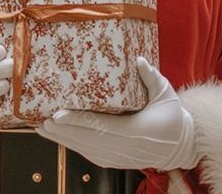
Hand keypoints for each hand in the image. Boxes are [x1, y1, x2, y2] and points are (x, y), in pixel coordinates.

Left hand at [36, 57, 198, 170]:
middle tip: (41, 120)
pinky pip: (90, 154)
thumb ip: (151, 78)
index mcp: (136, 131)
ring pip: (85, 149)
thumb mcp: (165, 94)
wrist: (180, 146)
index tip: (58, 115)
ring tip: (41, 127)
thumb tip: (139, 60)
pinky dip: (72, 146)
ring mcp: (119, 157)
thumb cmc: (171, 117)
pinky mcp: (115, 161)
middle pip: (87, 140)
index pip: (102, 127)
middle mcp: (125, 147)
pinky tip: (58, 137)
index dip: (78, 122)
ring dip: (62, 139)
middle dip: (62, 131)